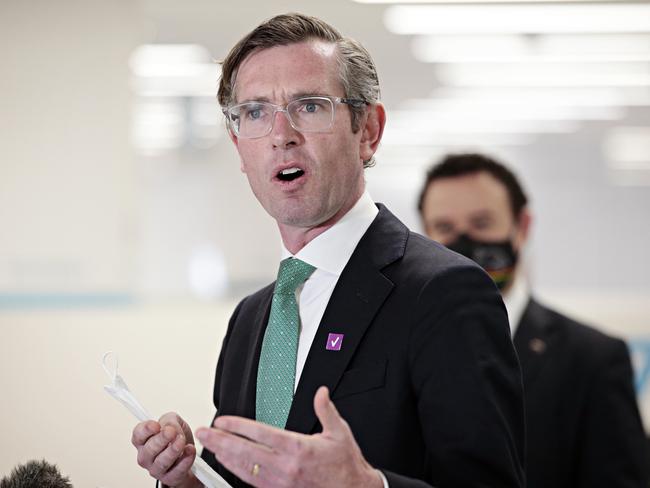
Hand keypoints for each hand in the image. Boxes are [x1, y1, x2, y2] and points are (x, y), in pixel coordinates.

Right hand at [131, 412, 199, 487]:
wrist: (187, 454)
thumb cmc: (175, 437)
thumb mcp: (173, 421)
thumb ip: (170, 421)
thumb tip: (170, 428)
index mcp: (143, 440)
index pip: (138, 435)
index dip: (146, 430)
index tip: (156, 425)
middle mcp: (146, 457)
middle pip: (149, 450)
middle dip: (161, 439)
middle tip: (172, 432)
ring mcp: (156, 469)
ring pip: (162, 462)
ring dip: (173, 450)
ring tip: (182, 440)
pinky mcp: (169, 478)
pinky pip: (177, 471)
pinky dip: (185, 460)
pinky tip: (190, 450)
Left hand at [195, 386, 382, 487]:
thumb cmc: (346, 464)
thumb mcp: (340, 432)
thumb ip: (326, 409)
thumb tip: (321, 392)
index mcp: (299, 448)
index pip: (261, 435)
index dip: (238, 427)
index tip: (222, 420)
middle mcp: (286, 467)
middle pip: (245, 453)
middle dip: (221, 441)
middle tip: (203, 432)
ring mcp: (280, 483)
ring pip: (245, 469)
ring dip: (224, 457)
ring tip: (209, 446)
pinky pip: (252, 482)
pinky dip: (236, 472)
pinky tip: (227, 464)